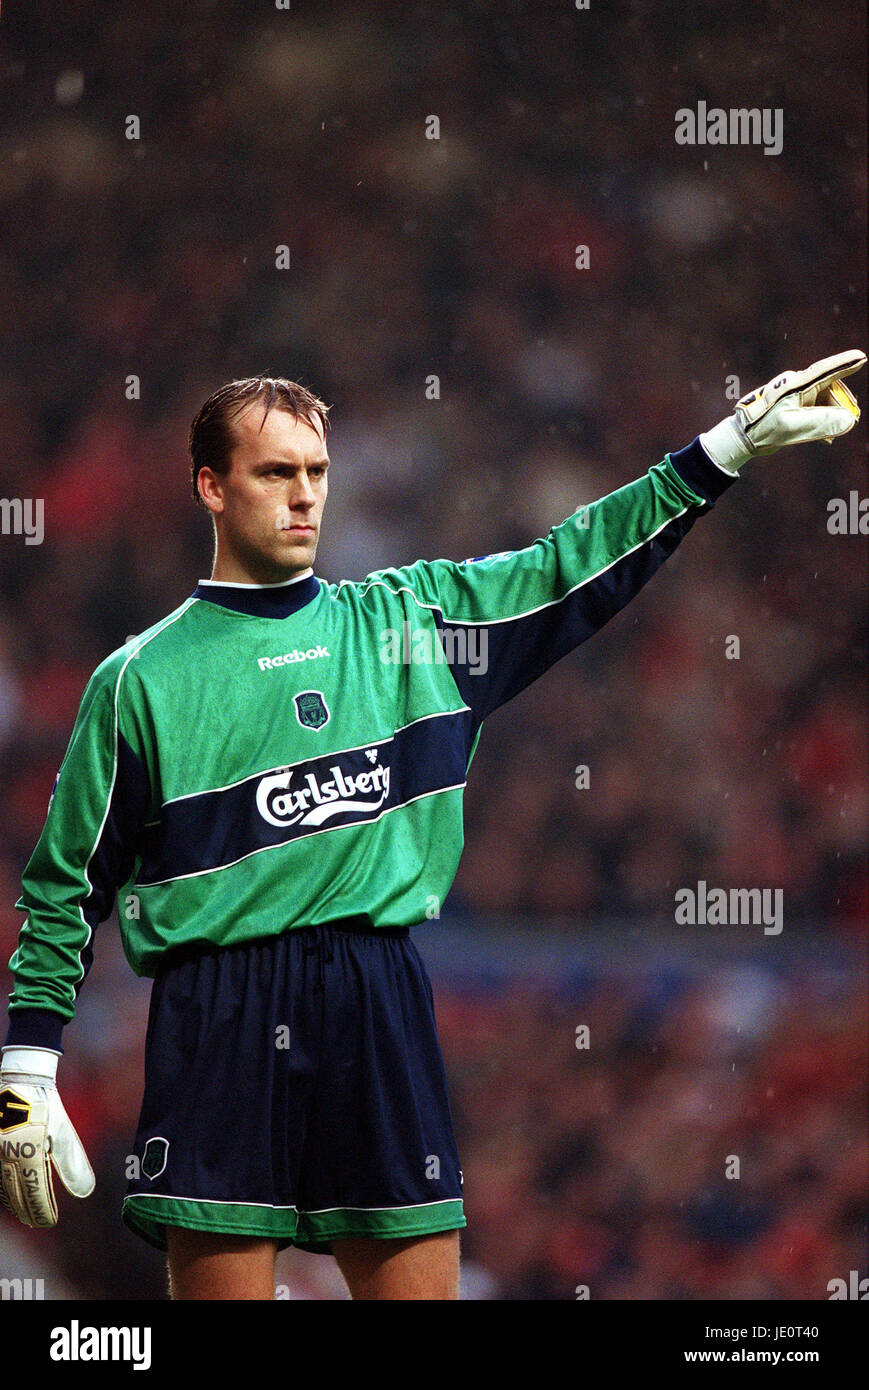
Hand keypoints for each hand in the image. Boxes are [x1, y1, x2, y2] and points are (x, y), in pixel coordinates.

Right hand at [0, 1047, 94, 1226]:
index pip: (34, 1191)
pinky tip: (9, 1194)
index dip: (41, 1210)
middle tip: (37, 1223)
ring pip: (2, 1185)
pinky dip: (3, 1187)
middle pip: (15, 1193)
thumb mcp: (62, 1133)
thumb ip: (72, 1164)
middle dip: (27, 1211)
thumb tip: (85, 1192)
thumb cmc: (45, 1104)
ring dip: (13, 1202)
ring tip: (24, 1215)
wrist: (21, 1078)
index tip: (49, 1222)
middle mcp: (7, 1155)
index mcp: (27, 1152)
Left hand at [700, 350, 865, 472]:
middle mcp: (796, 386)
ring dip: (831, 417)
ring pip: (822, 402)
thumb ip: (822, 423)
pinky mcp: (791, 408)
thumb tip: (848, 421)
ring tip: (837, 434)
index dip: (845, 364)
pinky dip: (821, 423)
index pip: (826, 371)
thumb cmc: (764, 428)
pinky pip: (813, 411)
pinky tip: (826, 439)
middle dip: (842, 404)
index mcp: (797, 385)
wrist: (741, 437)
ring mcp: (794, 396)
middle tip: (853, 418)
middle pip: (828, 389)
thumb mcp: (794, 426)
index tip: (862, 357)